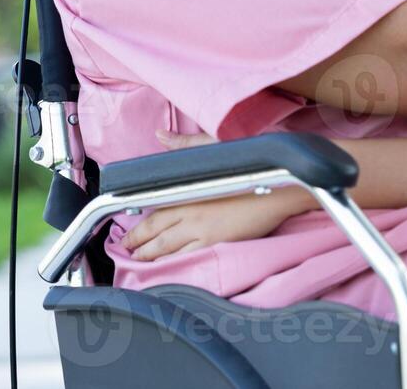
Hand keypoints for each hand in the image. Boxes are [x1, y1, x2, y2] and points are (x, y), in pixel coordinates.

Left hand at [119, 130, 312, 260]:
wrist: (280, 187)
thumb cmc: (252, 165)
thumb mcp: (216, 146)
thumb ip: (186, 145)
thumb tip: (160, 135)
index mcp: (189, 192)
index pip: (154, 215)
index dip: (136, 229)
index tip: (125, 237)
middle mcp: (192, 214)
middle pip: (156, 236)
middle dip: (138, 247)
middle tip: (126, 255)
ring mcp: (205, 233)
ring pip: (169, 250)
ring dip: (152, 258)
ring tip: (141, 264)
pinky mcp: (219, 244)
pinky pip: (190, 260)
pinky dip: (175, 266)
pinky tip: (169, 271)